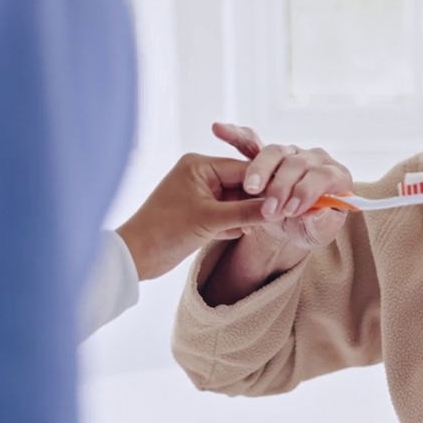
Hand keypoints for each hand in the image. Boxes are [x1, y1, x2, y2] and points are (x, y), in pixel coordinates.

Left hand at [116, 154, 268, 280]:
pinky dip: (235, 222)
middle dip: (257, 200)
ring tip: (258, 225)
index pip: (244, 170)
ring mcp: (200, 193)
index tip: (287, 197)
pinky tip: (240, 233)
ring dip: (247, 214)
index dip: (267, 184)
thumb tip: (278, 209)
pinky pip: (228, 212)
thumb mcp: (211, 220)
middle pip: (243, 184)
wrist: (135, 256)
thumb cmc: (164, 231)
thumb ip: (247, 212)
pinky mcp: (200, 211)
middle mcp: (201, 174)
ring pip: (237, 200)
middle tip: (279, 213)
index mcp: (200, 166)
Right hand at [211, 122, 352, 251]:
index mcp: (337, 176)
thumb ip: (320, 222)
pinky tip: (220, 129)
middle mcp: (316, 159)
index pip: (324, 176)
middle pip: (297, 163)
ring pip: (275, 153)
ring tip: (250, 189)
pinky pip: (252, 143)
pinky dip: (236, 136)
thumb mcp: (319, 232)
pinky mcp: (270, 156)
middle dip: (281, 187)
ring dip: (261, 169)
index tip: (291, 210)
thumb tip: (315, 210)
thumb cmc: (313, 227)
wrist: (298, 225)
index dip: (307, 191)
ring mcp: (292, 153)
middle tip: (269, 209)